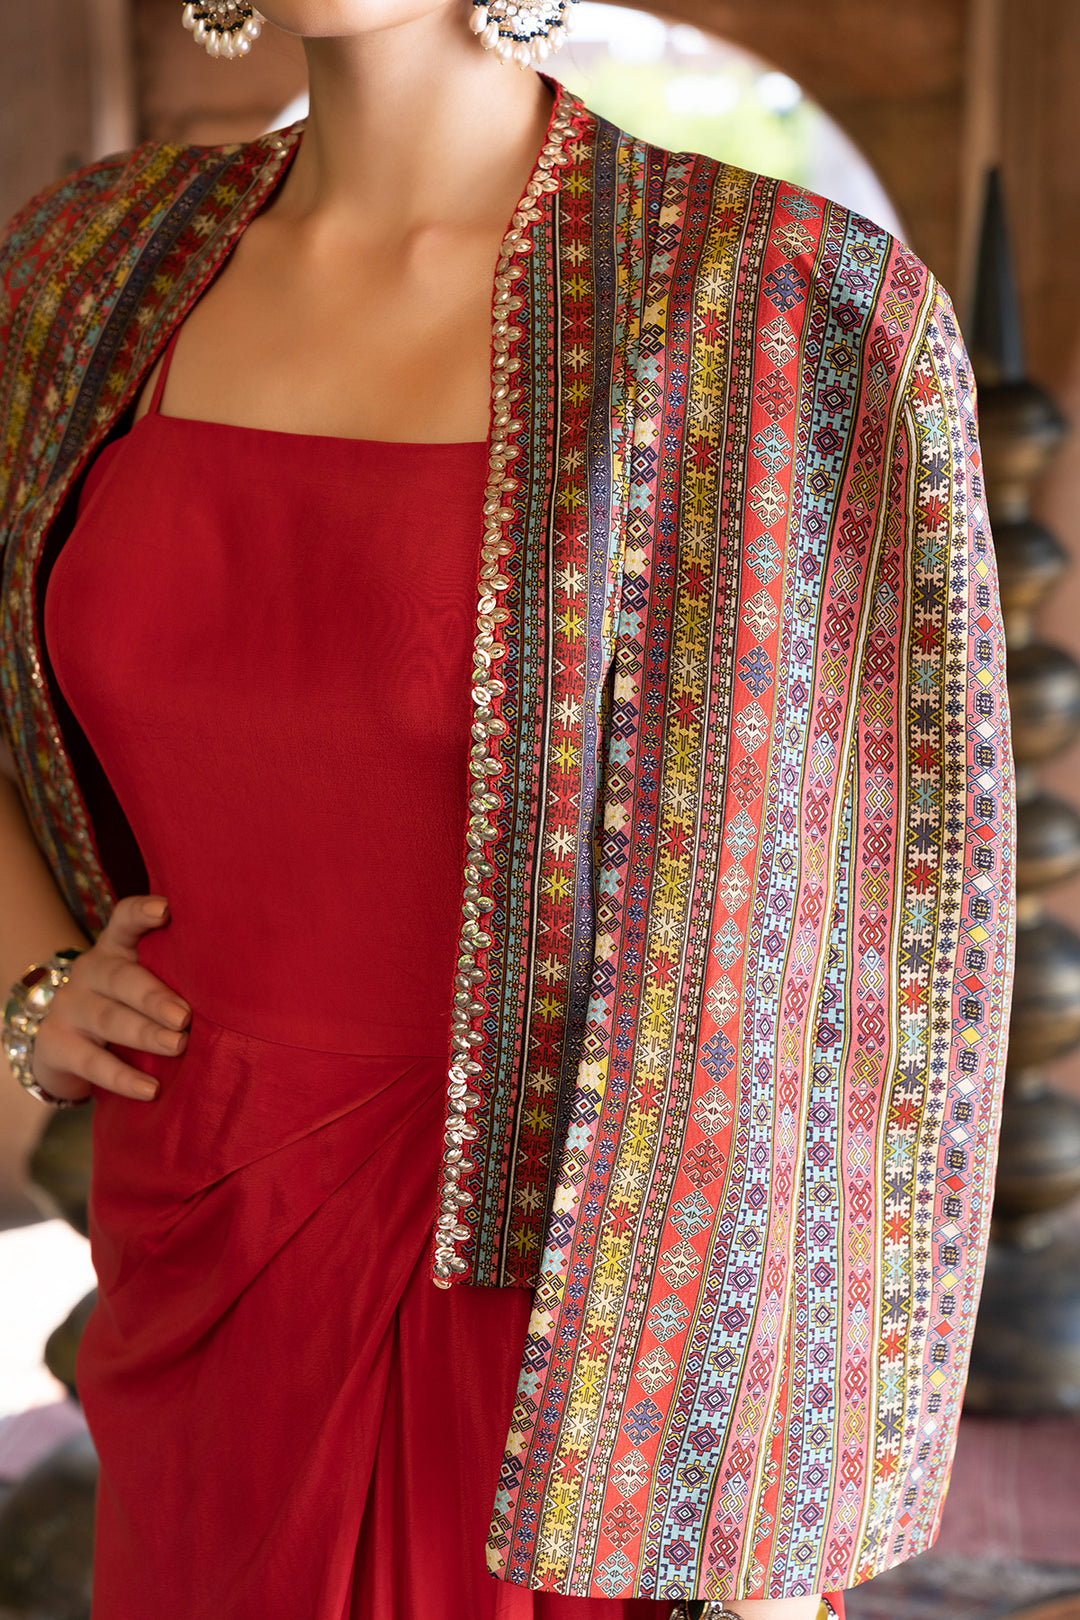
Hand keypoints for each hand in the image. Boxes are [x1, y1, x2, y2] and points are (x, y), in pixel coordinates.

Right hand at [32, 896, 189, 1102]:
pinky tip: (150, 1089)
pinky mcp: (55, 1045)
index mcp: (114, 949)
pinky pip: (91, 1062)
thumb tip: (237, 988)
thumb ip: (174, 976)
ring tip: (177, 1045)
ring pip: (108, 1019)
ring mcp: (68, 1007)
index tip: (166, 909)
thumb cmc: (125, 1008)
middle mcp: (88, 971)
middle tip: (185, 1017)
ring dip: (144, 1034)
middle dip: (155, 997)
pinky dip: (123, 1077)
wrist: (63, 1046)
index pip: (124, 921)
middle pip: (120, 978)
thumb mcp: (143, 985)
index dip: (142, 912)